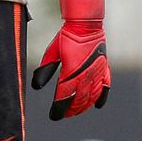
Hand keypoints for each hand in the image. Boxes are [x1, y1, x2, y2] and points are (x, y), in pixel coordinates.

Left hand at [31, 0, 110, 119]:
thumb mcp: (52, 52)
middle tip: (64, 115)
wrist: (86, 24)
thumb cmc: (67, 37)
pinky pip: (105, 87)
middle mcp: (86, 74)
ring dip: (83, 106)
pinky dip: (101, 98)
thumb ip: (45, 69)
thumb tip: (36, 86)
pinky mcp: (104, 68)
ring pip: (92, 96)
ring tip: (76, 111)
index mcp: (71, 71)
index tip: (54, 116)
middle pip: (79, 99)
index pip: (64, 96)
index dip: (59, 108)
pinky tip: (97, 106)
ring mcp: (97, 72)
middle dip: (71, 109)